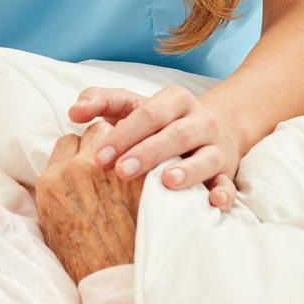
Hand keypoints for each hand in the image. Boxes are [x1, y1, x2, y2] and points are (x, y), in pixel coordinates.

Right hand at [35, 121, 143, 282]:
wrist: (114, 283)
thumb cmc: (82, 260)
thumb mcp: (52, 222)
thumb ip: (56, 189)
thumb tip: (61, 172)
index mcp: (52, 181)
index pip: (67, 141)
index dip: (80, 151)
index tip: (89, 161)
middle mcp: (78, 169)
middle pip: (94, 132)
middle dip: (104, 143)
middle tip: (114, 160)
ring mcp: (110, 172)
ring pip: (122, 136)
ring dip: (128, 146)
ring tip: (135, 164)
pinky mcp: (139, 179)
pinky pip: (146, 153)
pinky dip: (149, 160)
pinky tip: (154, 171)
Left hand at [68, 86, 240, 208]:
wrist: (216, 129)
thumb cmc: (161, 122)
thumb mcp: (134, 106)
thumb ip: (102, 102)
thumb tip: (74, 111)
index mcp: (175, 100)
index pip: (149, 114)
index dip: (124, 134)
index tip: (99, 156)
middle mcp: (199, 121)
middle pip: (176, 134)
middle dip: (148, 152)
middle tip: (121, 171)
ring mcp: (216, 147)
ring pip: (205, 157)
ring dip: (187, 170)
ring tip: (166, 182)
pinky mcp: (227, 173)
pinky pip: (229, 184)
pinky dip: (223, 194)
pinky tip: (211, 203)